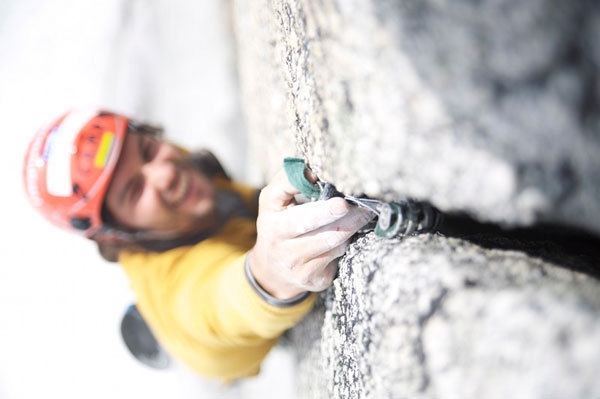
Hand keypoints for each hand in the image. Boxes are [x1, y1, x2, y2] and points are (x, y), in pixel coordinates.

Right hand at [248, 170, 372, 299]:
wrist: (271, 269)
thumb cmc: (277, 223)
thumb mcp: (272, 200)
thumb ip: (288, 181)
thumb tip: (313, 172)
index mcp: (274, 226)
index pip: (300, 219)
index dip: (323, 211)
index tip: (342, 203)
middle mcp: (285, 251)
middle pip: (324, 235)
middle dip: (348, 220)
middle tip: (366, 208)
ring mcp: (300, 269)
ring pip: (335, 246)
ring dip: (351, 229)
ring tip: (362, 214)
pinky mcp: (315, 281)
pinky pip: (338, 258)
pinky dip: (345, 243)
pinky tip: (347, 233)